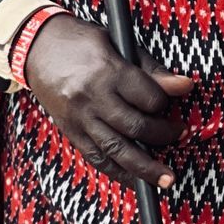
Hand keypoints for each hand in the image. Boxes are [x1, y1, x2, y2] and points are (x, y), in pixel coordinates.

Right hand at [22, 14, 193, 190]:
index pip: (148, 97)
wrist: (38, 48)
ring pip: (114, 150)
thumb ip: (152, 69)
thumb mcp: (121, 45)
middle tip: (182, 134)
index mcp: (108, 73)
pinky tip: (135, 181)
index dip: (168, 101)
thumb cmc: (85, 43)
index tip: (180, 96)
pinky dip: (117, 171)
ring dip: (144, 167)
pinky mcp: (70, 131)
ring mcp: (79, 119)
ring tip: (166, 179)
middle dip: (163, 136)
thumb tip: (185, 86)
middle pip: (134, 127)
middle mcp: (92, 100)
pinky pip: (95, 157)